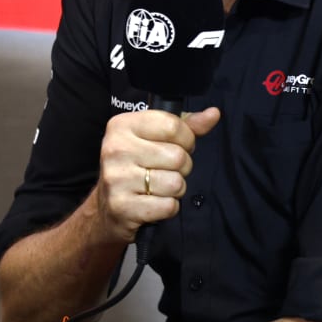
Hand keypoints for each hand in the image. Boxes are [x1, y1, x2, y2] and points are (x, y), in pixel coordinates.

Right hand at [97, 107, 220, 242]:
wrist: (107, 208)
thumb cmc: (136, 166)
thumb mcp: (156, 138)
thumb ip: (187, 125)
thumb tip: (214, 113)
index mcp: (122, 125)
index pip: (174, 126)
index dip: (185, 139)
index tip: (176, 146)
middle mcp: (116, 149)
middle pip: (178, 156)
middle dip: (182, 167)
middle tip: (166, 170)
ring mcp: (117, 178)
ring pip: (175, 183)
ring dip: (175, 189)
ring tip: (159, 187)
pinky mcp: (122, 206)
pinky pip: (168, 206)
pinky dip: (168, 207)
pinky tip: (153, 203)